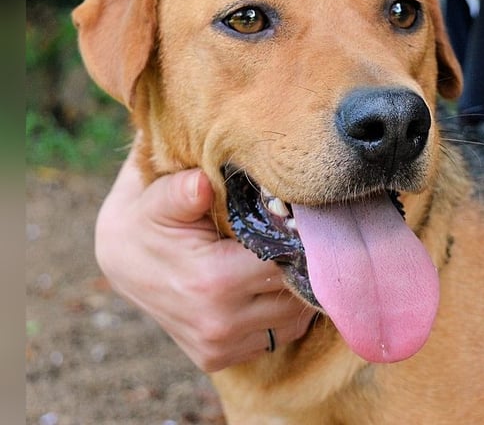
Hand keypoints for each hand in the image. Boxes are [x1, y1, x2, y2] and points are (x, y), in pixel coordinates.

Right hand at [94, 145, 314, 371]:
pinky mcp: (216, 359)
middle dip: (300, 265)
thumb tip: (202, 183)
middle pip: (295, 294)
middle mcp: (220, 324)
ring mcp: (218, 347)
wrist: (123, 259)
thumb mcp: (162, 198)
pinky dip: (279, 315)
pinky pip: (276, 338)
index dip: (298, 238)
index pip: (287, 261)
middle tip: (296, 239)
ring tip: (281, 260)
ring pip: (292, 321)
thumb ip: (184, 189)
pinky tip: (266, 286)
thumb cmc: (150, 219)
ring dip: (294, 292)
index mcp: (214, 281)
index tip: (297, 220)